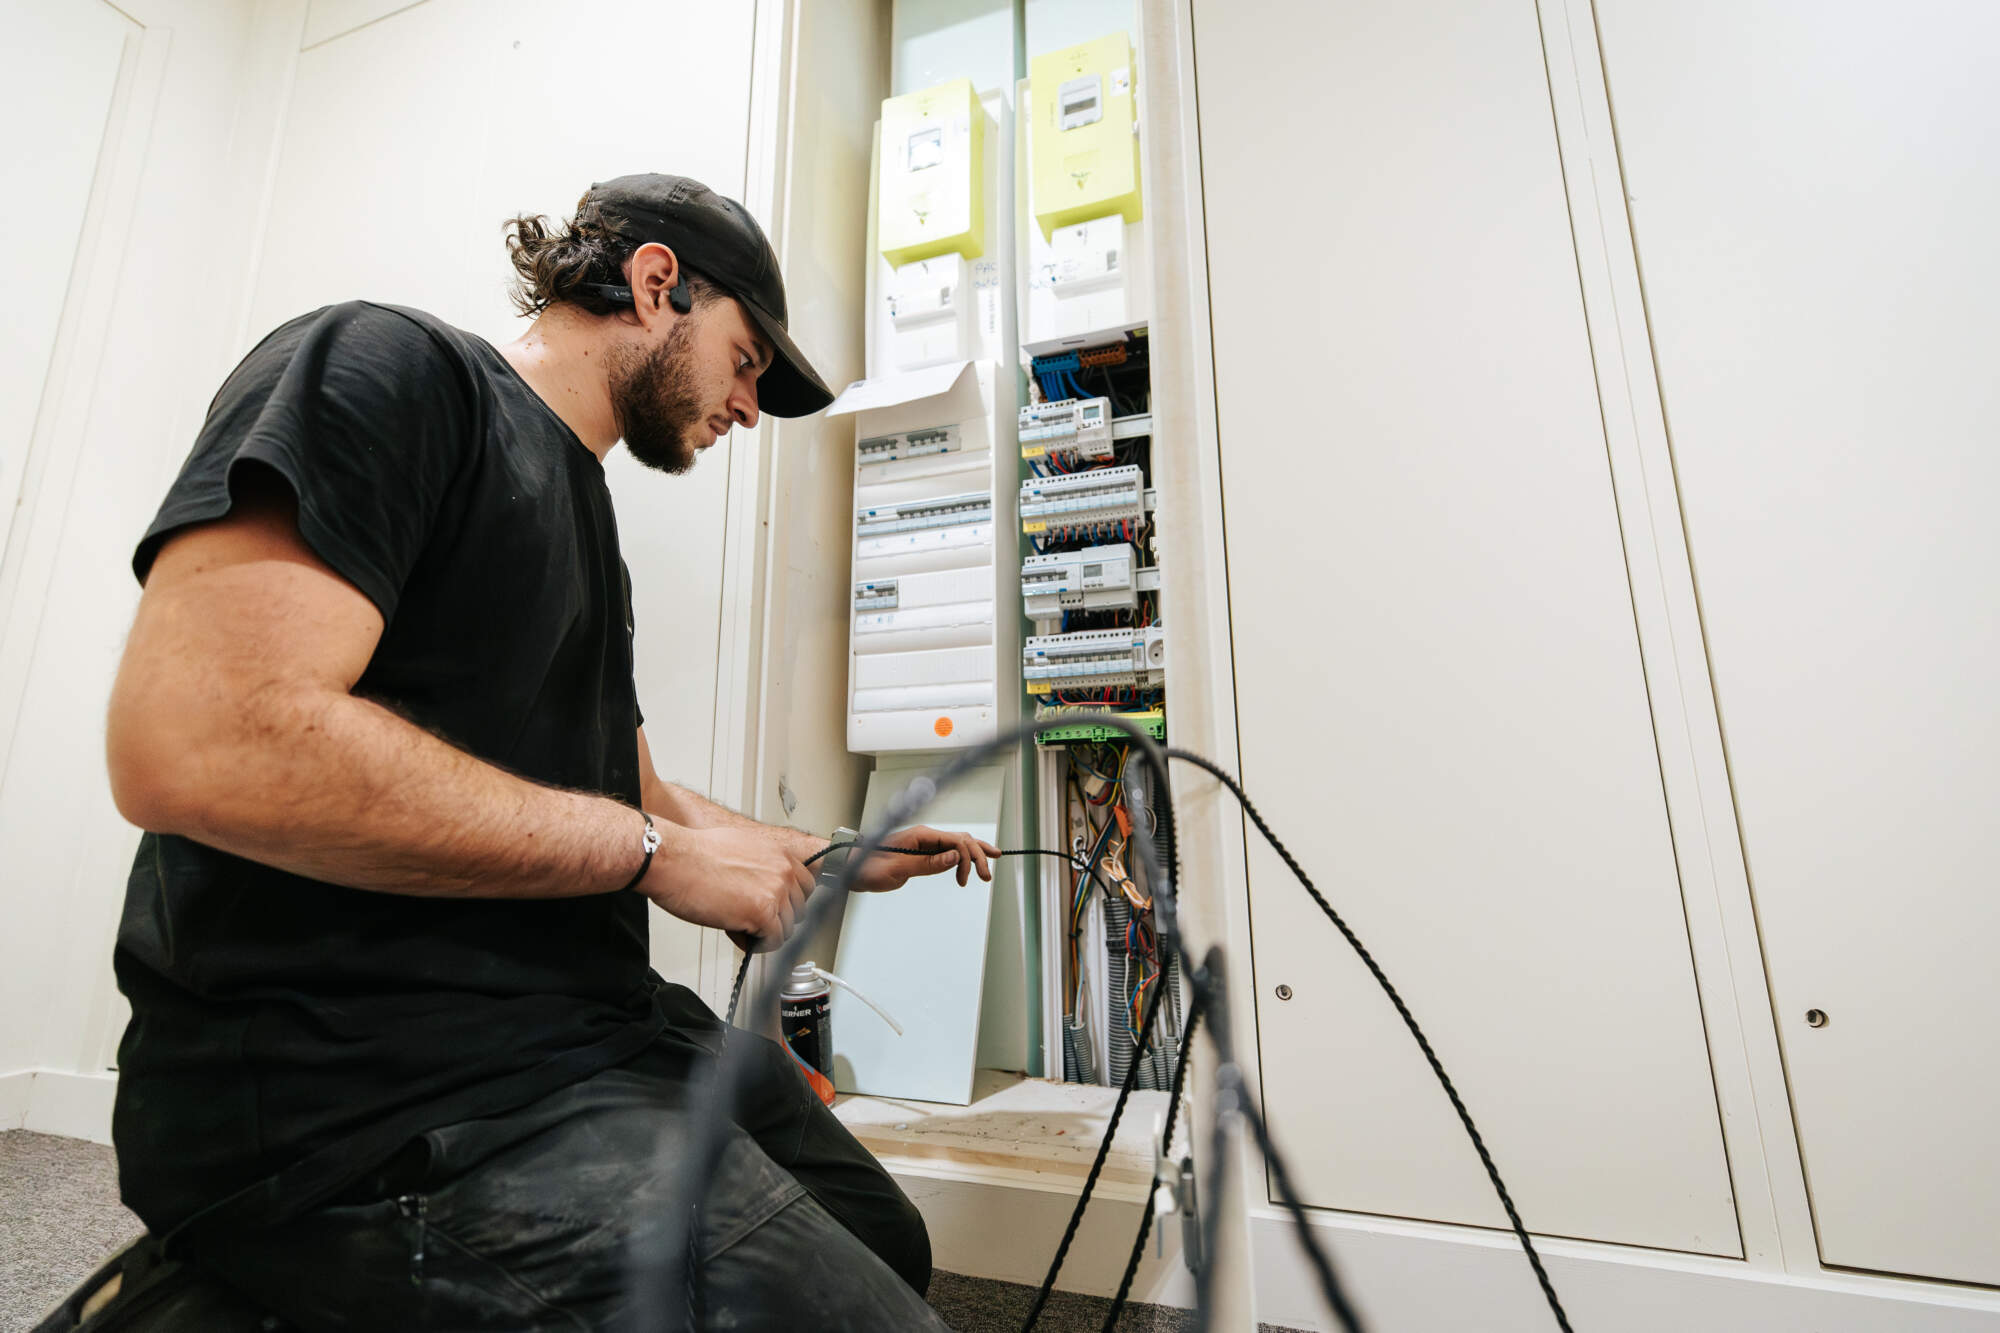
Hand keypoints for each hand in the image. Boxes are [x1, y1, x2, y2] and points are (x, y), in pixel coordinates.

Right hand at [634, 822, 812, 953]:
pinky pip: (772, 941)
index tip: (775, 909)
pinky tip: (737, 934)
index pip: (806, 886)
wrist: (673, 859)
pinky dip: (756, 944)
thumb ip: (761, 866)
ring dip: (764, 933)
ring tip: (739, 925)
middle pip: (799, 910)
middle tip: (752, 920)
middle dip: (776, 919)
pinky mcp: (762, 913)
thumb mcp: (741, 848)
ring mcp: (775, 892)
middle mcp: (784, 871)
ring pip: (787, 929)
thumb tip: (762, 885)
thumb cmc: (694, 854)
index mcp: (780, 854)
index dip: (787, 902)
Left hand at [850, 825, 1001, 891]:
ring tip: (990, 865)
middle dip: (978, 855)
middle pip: (961, 840)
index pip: (956, 841)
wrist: (851, 868)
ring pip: (957, 844)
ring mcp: (924, 844)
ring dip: (973, 855)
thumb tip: (955, 857)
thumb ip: (928, 863)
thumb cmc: (869, 867)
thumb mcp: (898, 869)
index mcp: (921, 835)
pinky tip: (970, 864)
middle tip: (987, 876)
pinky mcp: (921, 853)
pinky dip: (962, 857)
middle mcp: (925, 836)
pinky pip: (947, 852)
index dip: (968, 858)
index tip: (969, 879)